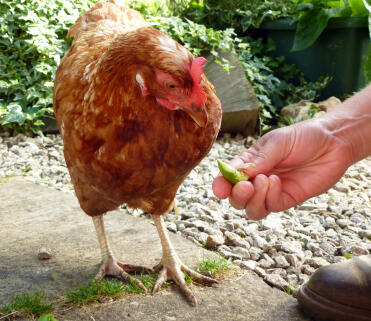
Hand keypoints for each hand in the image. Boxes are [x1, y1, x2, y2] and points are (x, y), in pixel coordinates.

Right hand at [212, 119, 352, 219]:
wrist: (333, 143)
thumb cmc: (302, 137)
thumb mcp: (276, 143)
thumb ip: (257, 160)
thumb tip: (237, 174)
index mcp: (249, 163)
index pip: (228, 178)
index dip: (220, 185)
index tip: (219, 189)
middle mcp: (257, 179)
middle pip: (237, 199)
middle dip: (237, 195)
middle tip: (246, 185)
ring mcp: (271, 191)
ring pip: (251, 209)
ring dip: (253, 200)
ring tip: (265, 181)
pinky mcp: (286, 199)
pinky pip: (270, 206)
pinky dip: (270, 197)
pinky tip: (277, 181)